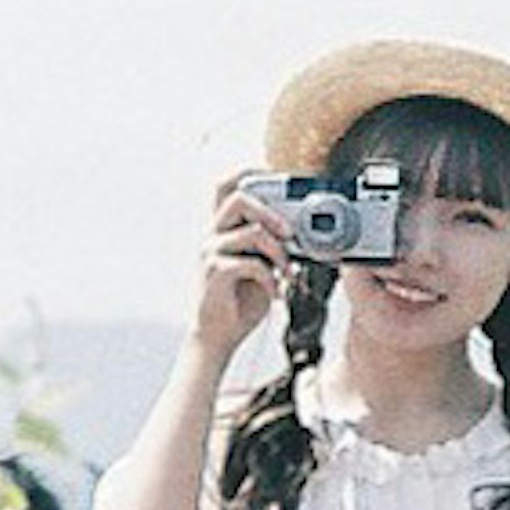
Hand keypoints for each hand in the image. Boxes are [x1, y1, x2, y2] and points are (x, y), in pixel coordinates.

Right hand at [187, 170, 292, 361]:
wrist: (218, 336)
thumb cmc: (240, 300)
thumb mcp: (262, 266)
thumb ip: (272, 246)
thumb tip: (298, 232)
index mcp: (222, 228)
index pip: (226, 186)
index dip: (249, 173)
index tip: (278, 178)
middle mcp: (212, 235)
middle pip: (237, 198)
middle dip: (271, 211)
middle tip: (290, 233)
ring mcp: (210, 252)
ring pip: (251, 231)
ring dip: (279, 251)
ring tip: (288, 271)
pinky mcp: (214, 273)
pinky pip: (251, 264)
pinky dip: (270, 278)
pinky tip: (275, 292)